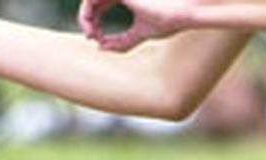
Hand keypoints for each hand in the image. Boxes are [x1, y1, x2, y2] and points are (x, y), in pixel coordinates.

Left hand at [78, 0, 193, 51]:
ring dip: (85, 20)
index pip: (99, 8)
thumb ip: (124, 41)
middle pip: (91, 5)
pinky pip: (92, 1)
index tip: (97, 41)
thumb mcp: (141, 34)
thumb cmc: (167, 20)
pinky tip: (94, 28)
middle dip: (86, 22)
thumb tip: (101, 48)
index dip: (94, 24)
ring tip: (92, 35)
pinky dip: (88, 15)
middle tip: (91, 38)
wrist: (180, 13)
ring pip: (89, 2)